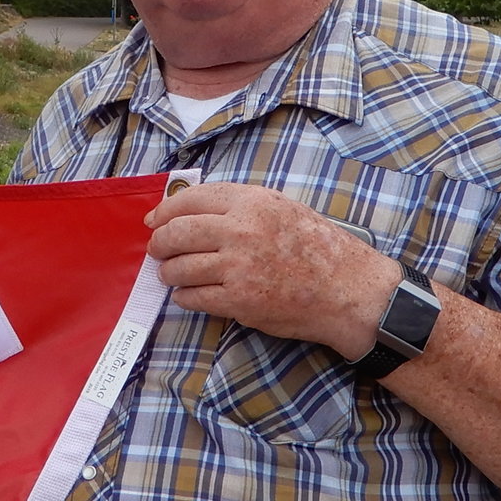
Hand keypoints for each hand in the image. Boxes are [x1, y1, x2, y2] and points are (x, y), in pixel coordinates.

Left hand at [145, 182, 400, 359]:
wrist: (347, 288)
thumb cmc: (318, 247)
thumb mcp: (282, 208)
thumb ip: (241, 206)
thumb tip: (194, 210)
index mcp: (252, 202)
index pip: (191, 199)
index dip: (165, 210)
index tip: (154, 221)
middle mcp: (241, 231)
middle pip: (178, 233)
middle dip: (160, 243)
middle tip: (156, 250)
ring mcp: (238, 267)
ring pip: (180, 268)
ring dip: (169, 273)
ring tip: (171, 275)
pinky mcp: (239, 301)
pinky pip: (194, 297)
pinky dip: (184, 296)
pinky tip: (189, 295)